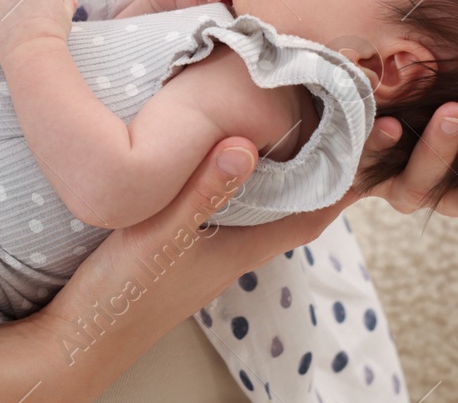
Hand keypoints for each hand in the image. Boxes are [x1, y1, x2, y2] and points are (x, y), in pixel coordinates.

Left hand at [0, 0, 77, 63]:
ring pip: (1, 6)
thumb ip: (67, 5)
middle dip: (21, 11)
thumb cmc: (53, 35)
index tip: (43, 24)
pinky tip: (2, 39)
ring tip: (15, 36)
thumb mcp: (66, 18)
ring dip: (5, 17)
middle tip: (27, 30)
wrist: (33, 48)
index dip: (41, 11)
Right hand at [31, 136, 350, 345]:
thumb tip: (245, 145)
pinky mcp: (187, 247)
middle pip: (301, 201)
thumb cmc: (120, 296)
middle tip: (353, 116)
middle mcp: (238, 249)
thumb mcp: (159, 236)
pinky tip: (235, 156)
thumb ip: (200, 192)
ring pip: (270, 203)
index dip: (350, 174)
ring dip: (291, 167)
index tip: (377, 133)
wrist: (80, 341)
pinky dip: (250, 177)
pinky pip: (236, 206)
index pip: (315, 208)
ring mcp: (213, 250)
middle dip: (330, 162)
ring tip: (305, 122)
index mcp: (244, 247)